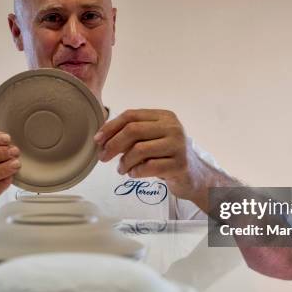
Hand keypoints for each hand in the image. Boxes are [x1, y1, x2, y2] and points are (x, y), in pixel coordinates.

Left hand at [93, 109, 207, 203]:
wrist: (193, 175)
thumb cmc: (166, 155)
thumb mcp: (151, 139)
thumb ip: (131, 134)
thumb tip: (102, 138)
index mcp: (164, 116)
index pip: (131, 115)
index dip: (111, 127)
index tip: (98, 140)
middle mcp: (173, 127)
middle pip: (133, 130)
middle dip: (113, 144)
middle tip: (103, 157)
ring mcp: (178, 145)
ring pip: (139, 150)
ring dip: (124, 162)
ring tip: (122, 169)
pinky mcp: (180, 164)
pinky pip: (149, 167)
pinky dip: (136, 171)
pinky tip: (134, 173)